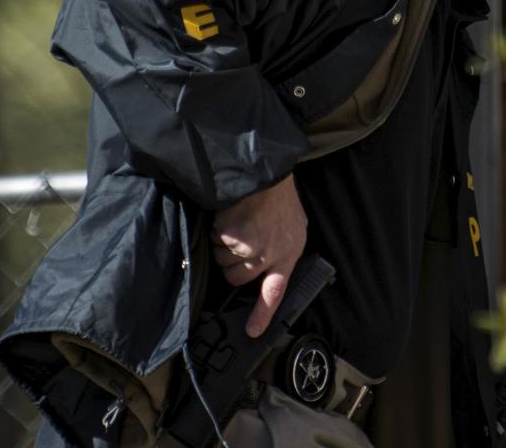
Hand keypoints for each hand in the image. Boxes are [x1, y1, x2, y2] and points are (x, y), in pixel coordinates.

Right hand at [211, 174, 307, 337]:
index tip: (252, 332)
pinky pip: (213, 243)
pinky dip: (217, 231)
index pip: (274, 291)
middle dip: (232, 264)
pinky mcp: (229, 237)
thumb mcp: (291, 227)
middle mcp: (268, 255)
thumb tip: (265, 271)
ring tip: (238, 223)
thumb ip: (280, 250)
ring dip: (223, 246)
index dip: (262, 313)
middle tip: (239, 241)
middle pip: (236, 278)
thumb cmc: (278, 198)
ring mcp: (248, 247)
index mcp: (288, 253)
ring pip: (221, 261)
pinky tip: (230, 216)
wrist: (265, 173)